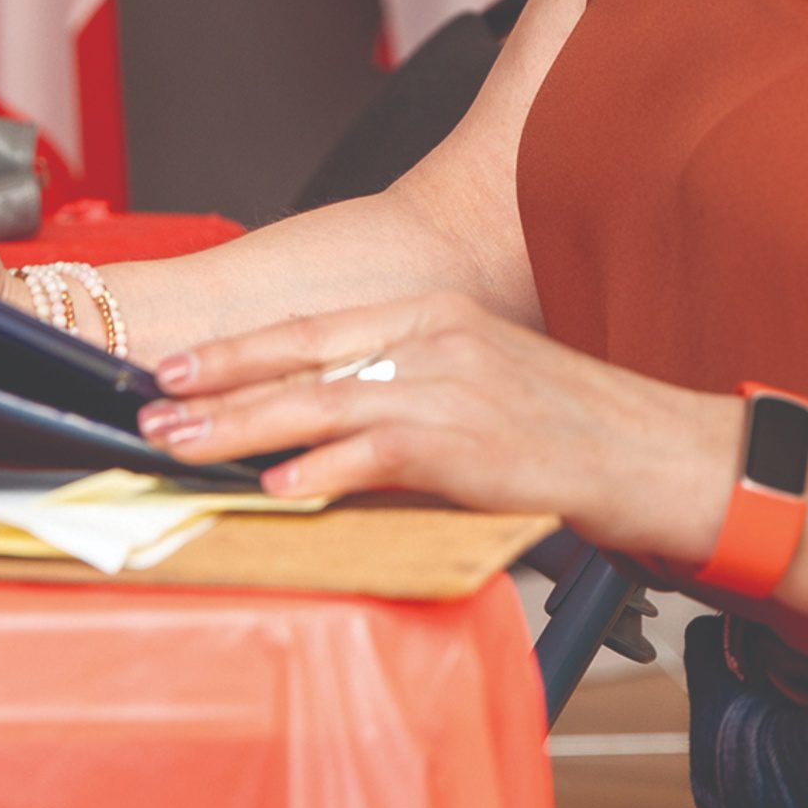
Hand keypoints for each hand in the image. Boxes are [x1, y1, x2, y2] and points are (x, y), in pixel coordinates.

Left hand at [139, 293, 735, 563]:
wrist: (657, 452)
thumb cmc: (572, 429)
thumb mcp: (482, 387)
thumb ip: (406, 394)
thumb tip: (324, 431)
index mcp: (437, 317)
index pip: (316, 328)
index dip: (239, 349)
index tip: (177, 367)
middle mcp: (437, 339)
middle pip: (303, 357)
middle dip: (218, 386)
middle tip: (150, 409)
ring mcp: (452, 386)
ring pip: (324, 402)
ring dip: (243, 429)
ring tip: (181, 448)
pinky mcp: (469, 440)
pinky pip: (377, 453)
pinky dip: (322, 472)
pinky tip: (279, 490)